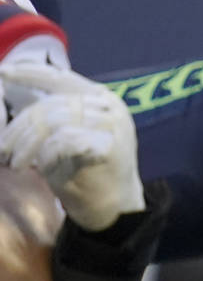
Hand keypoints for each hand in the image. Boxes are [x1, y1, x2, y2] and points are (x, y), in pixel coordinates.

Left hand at [0, 63, 142, 230]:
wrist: (112, 209)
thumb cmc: (83, 173)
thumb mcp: (63, 138)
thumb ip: (50, 116)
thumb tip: (19, 96)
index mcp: (100, 99)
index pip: (61, 78)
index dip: (31, 74)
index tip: (3, 71)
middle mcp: (109, 106)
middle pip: (50, 105)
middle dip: (18, 129)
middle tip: (2, 151)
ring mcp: (113, 124)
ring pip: (53, 122)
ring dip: (26, 145)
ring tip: (15, 165)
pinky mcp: (111, 145)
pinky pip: (64, 142)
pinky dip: (45, 156)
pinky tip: (40, 169)